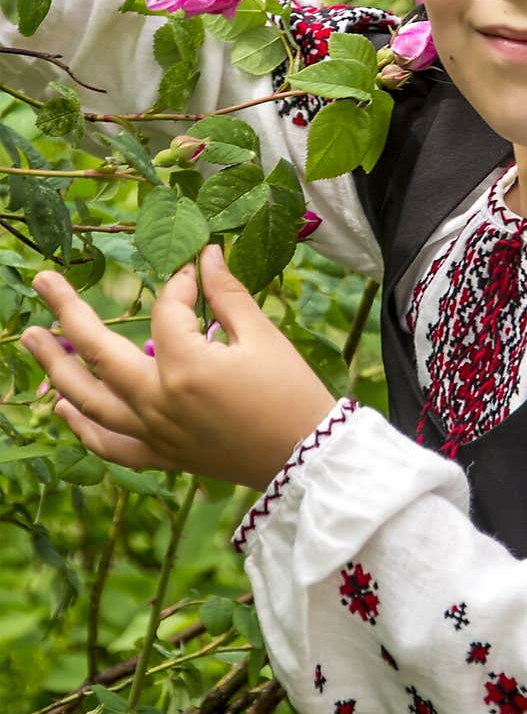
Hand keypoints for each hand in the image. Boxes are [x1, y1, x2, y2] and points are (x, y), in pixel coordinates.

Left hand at [20, 244, 337, 488]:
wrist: (310, 459)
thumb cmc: (293, 393)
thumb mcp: (265, 336)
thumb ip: (228, 294)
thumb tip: (207, 254)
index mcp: (187, 367)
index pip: (166, 311)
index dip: (181, 284)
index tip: (197, 271)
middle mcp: (159, 401)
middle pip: (100, 352)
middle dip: (68, 310)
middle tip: (43, 280)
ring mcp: (156, 433)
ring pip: (90, 401)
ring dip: (55, 368)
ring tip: (30, 338)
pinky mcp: (164, 455)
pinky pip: (110, 445)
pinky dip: (82, 427)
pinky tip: (61, 406)